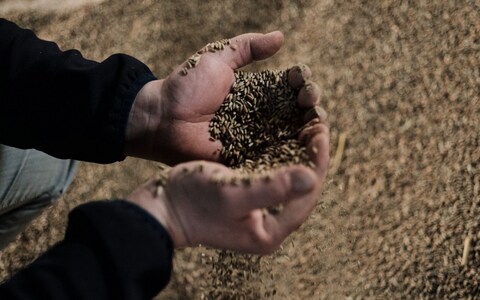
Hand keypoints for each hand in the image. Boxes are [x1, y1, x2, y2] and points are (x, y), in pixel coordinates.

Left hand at [124, 31, 320, 164]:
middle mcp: (263, 116)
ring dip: (310, 129)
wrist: (162, 117)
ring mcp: (258, 140)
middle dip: (311, 104)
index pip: (292, 87)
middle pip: (299, 112)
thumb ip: (248, 46)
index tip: (301, 79)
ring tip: (315, 124)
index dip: (303, 82)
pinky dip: (295, 156)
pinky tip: (306, 149)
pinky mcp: (249, 160)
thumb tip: (281, 37)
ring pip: (294, 135)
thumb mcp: (218, 57)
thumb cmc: (186, 85)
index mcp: (259, 92)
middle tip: (309, 100)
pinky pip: (277, 160)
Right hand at [127, 121, 328, 253]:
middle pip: (303, 186)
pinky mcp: (250, 198)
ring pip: (292, 178)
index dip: (319, 160)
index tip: (321, 130)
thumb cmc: (192, 201)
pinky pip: (276, 173)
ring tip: (306, 124)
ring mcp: (260, 211)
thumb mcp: (231, 192)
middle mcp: (270, 223)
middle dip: (313, 154)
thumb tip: (312, 178)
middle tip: (318, 122)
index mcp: (271, 231)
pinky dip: (283, 153)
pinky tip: (285, 133)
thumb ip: (272, 188)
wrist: (162, 207)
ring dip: (300, 151)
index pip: (308, 193)